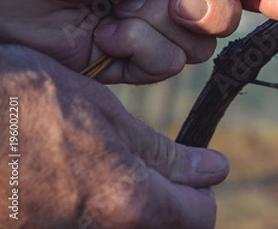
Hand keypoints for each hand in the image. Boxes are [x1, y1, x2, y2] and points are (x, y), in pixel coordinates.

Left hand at [0, 0, 277, 83]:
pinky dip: (138, 51)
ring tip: (116, 13)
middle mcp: (165, 1)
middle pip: (222, 23)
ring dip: (160, 31)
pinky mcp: (124, 65)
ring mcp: (146, 35)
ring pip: (193, 50)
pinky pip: (161, 68)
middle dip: (204, 13)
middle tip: (173, 0)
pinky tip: (105, 37)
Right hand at [0, 45, 228, 227]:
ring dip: (131, 208)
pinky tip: (74, 183)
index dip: (201, 190)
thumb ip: (162, 154)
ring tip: (107, 171)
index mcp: (128, 203)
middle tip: (155, 172)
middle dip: (169, 205)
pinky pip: (83, 228)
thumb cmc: (25, 102)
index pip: (199, 215)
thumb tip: (212, 170)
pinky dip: (93, 212)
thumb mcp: (104, 115)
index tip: (196, 170)